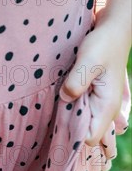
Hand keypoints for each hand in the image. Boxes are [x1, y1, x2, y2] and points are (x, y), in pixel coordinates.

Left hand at [59, 11, 129, 146]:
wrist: (113, 30)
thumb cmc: (104, 43)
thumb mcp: (89, 59)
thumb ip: (77, 81)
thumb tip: (65, 97)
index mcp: (107, 108)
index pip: (90, 139)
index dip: (74, 135)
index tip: (62, 120)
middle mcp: (105, 112)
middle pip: (83, 135)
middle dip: (69, 127)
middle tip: (57, 109)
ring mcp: (100, 107)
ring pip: (81, 125)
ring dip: (69, 117)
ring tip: (60, 102)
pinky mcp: (93, 100)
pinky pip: (80, 113)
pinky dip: (71, 109)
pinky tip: (64, 97)